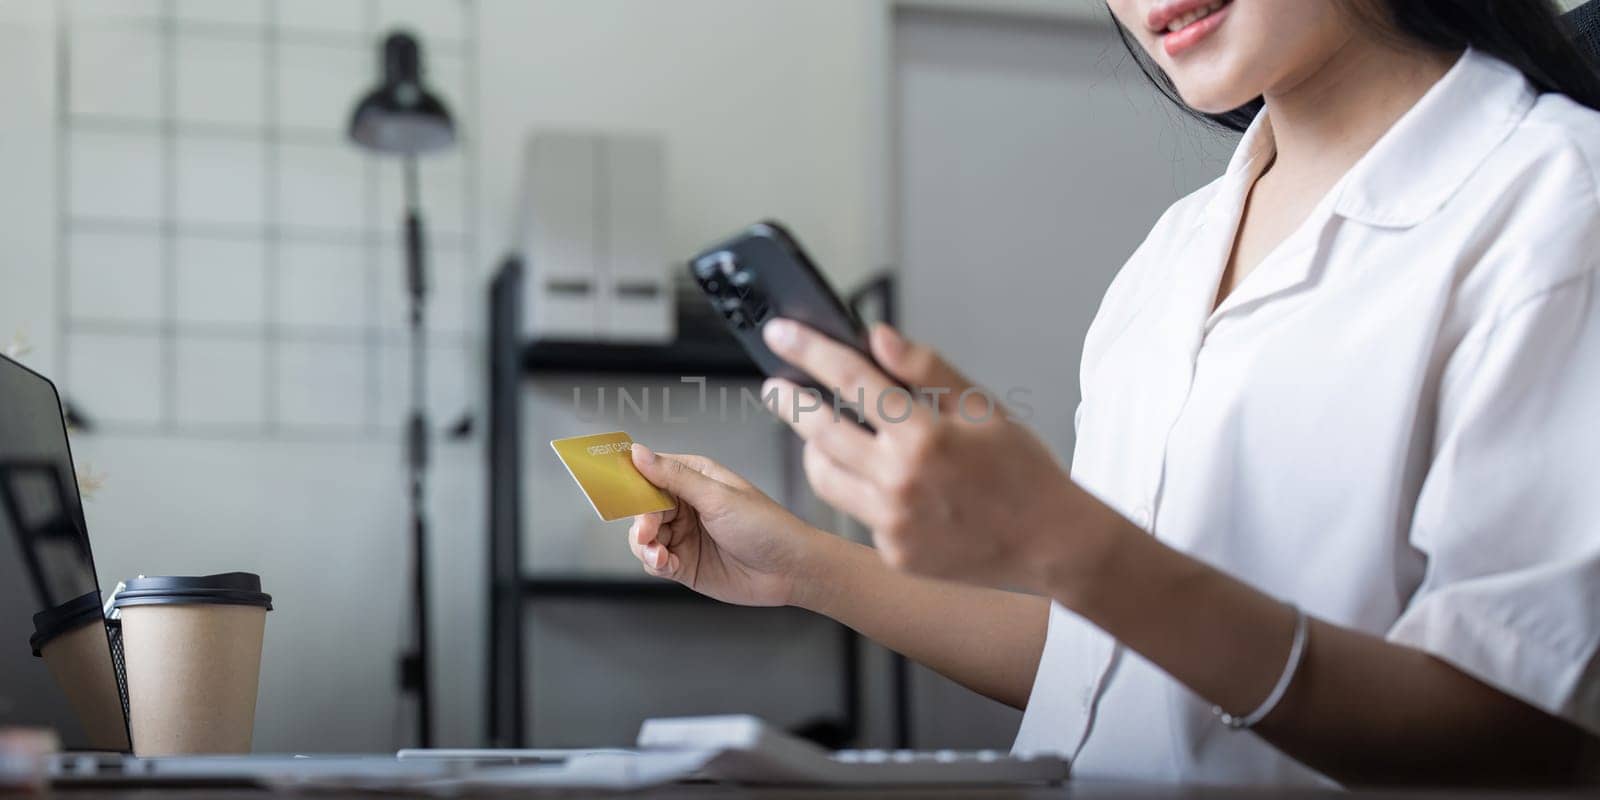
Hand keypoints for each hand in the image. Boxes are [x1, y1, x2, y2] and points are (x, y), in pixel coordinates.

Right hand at [627, 445, 825, 606]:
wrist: (791, 569)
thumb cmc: (765, 525)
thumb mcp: (717, 497)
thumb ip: (673, 477)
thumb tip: (637, 452)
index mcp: (693, 477)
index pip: (649, 472)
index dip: (628, 479)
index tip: (607, 486)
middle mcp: (685, 504)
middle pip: (641, 508)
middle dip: (639, 520)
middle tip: (645, 532)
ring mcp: (684, 535)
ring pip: (643, 538)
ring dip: (644, 545)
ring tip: (658, 554)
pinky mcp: (684, 564)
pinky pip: (655, 561)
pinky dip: (654, 562)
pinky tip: (665, 563)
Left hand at [760, 319, 1122, 593]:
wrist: (1053, 543)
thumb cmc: (1023, 470)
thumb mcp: (983, 407)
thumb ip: (926, 369)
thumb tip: (877, 337)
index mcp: (925, 435)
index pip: (851, 379)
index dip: (810, 351)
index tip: (782, 333)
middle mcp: (901, 481)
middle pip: (821, 431)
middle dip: (791, 403)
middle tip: (777, 388)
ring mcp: (893, 522)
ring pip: (826, 477)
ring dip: (816, 449)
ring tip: (823, 434)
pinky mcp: (893, 551)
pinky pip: (856, 511)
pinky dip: (859, 488)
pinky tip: (879, 478)